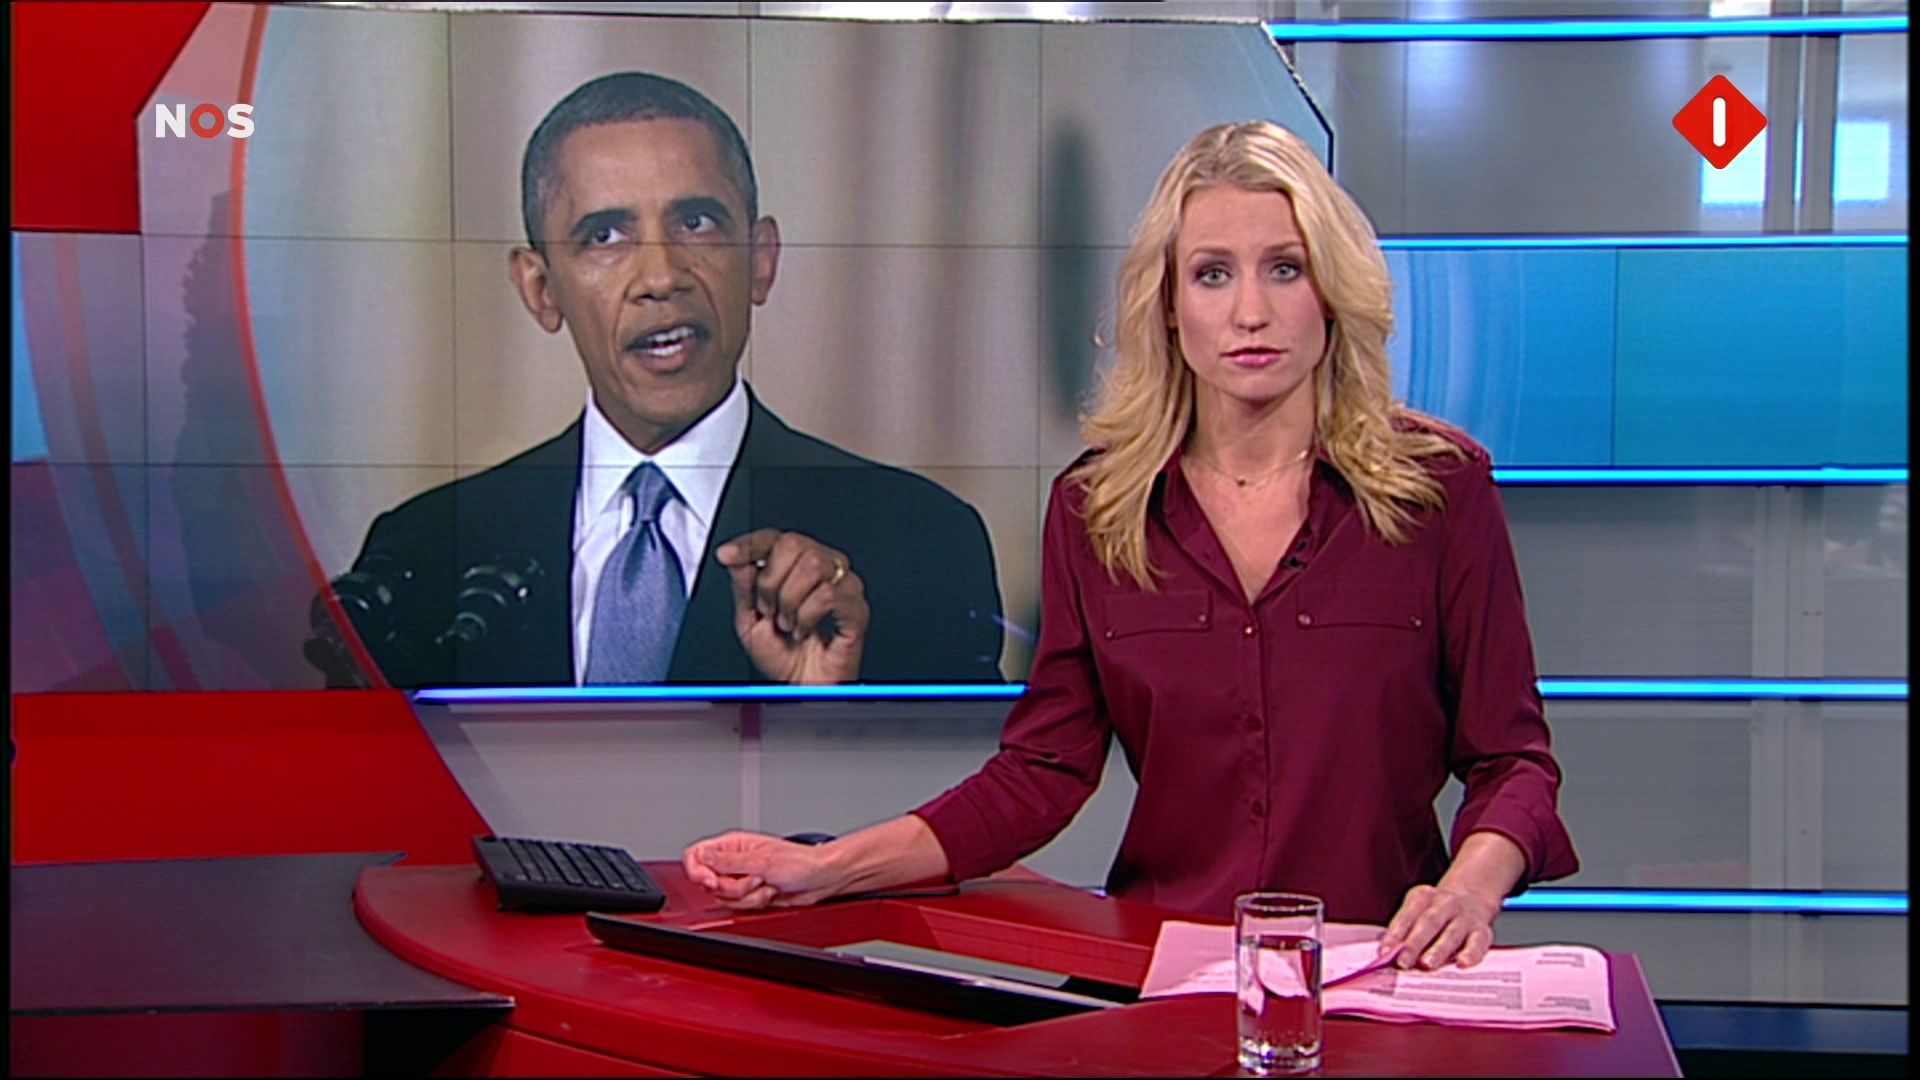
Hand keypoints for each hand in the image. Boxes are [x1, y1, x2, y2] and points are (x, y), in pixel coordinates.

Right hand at [682, 830, 842, 909]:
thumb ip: (727, 861)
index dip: (697, 871)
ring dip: (747, 896)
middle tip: (753, 879)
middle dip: (732, 887)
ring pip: (724, 897)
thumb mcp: (761, 860)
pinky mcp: (750, 895)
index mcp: (732, 845)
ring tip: (766, 884)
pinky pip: (739, 906)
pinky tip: (769, 893)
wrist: (820, 879)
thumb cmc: (800, 862)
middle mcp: (734, 862)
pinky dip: (755, 903)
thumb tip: (700, 856)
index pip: (696, 855)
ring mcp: (741, 880)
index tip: (711, 881)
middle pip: (708, 882)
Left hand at [715, 529, 867, 684]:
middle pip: (794, 544)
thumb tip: (736, 557)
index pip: (774, 538)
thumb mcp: (749, 620)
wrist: (801, 688)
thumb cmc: (782, 657)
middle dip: (771, 582)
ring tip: (789, 623)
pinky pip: (828, 594)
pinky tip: (805, 629)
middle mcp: (824, 570)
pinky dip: (808, 615)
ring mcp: (844, 586)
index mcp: (797, 567)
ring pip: (813, 565)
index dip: (749, 544)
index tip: (727, 555)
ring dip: (790, 601)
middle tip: (770, 610)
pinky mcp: (857, 608)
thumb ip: (744, 585)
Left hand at [1378, 883, 1500, 969]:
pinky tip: (1463, 963)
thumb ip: (1404, 931)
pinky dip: (1471, 954)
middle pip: (1428, 923)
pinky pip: (1478, 942)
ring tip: (1428, 964)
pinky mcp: (1482, 931)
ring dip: (1439, 949)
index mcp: (1423, 896)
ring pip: (1451, 933)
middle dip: (1414, 944)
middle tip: (1403, 962)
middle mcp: (1445, 903)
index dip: (1394, 935)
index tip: (1384, 952)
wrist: (1472, 896)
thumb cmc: (1436, 912)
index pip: (1406, 916)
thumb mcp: (1418, 911)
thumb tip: (1387, 956)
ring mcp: (1465, 917)